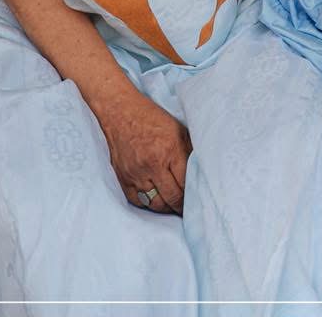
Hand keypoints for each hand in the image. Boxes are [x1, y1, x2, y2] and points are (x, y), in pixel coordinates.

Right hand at [92, 86, 191, 213]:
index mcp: (169, 151)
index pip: (186, 183)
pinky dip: (147, 204)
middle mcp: (152, 165)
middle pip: (171, 198)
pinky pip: (137, 200)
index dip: (194, 195)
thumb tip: (201, 171)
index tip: (199, 200)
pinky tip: (156, 201)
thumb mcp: (178, 129)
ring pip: (154, 203)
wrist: (121, 112)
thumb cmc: (152, 118)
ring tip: (173, 206)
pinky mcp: (122, 177)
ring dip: (166, 208)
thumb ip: (189, 151)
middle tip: (188, 209)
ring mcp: (135, 173)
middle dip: (181, 206)